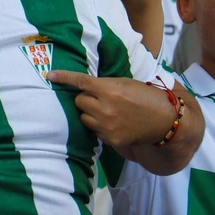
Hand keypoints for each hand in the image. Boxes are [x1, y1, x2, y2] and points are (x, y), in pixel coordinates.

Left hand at [46, 71, 177, 148]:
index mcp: (110, 90)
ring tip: (107, 111)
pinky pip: (94, 131)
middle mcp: (106, 108)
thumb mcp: (126, 83)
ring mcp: (107, 126)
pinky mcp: (111, 139)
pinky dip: (99, 126)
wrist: (164, 120)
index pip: (81, 82)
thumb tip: (84, 86)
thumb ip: (104, 84)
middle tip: (99, 98)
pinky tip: (114, 123)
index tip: (49, 75)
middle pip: (79, 101)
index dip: (64, 77)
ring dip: (90, 113)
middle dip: (85, 98)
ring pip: (84, 117)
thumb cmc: (146, 97)